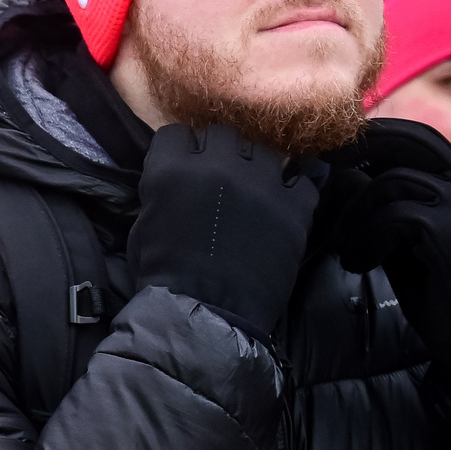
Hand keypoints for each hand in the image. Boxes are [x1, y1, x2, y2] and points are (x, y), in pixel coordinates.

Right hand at [133, 123, 321, 340]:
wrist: (205, 316)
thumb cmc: (163, 277)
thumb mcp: (143, 227)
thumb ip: (161, 193)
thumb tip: (176, 179)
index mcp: (172, 171)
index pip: (176, 133)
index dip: (178, 150)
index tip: (181, 165)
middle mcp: (219, 166)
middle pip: (222, 133)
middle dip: (217, 152)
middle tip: (216, 176)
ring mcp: (263, 183)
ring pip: (263, 149)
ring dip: (255, 165)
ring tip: (253, 188)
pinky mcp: (295, 204)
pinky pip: (307, 176)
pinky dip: (298, 182)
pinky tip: (289, 192)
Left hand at [331, 117, 450, 366]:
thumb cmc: (439, 293)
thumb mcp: (403, 243)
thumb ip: (381, 209)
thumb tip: (343, 175)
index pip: (416, 139)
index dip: (370, 137)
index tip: (327, 149)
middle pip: (412, 139)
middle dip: (358, 145)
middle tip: (317, 161)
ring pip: (393, 182)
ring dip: (356, 216)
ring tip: (349, 250)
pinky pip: (396, 216)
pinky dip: (367, 238)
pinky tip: (360, 265)